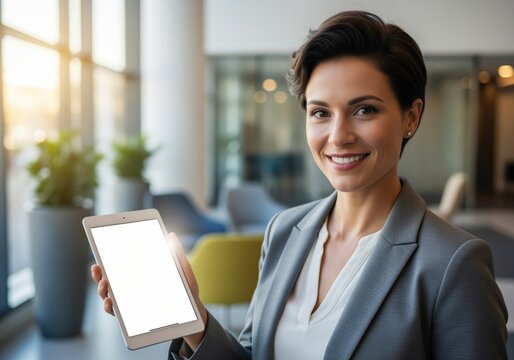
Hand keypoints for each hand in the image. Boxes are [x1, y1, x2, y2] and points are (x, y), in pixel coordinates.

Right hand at [90, 233, 207, 350]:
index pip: (120, 265)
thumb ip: (176, 253)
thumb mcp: (183, 269)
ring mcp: (131, 301)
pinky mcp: (133, 316)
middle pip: (109, 279)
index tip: (100, 253)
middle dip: (99, 274)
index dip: (108, 259)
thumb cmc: (185, 288)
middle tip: (98, 268)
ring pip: (109, 295)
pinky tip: (111, 301)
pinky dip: (110, 307)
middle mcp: (132, 287)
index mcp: (141, 273)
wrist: (193, 311)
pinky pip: (116, 312)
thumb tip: (171, 235)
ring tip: (105, 284)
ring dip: (102, 290)